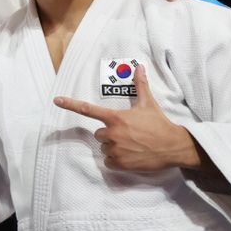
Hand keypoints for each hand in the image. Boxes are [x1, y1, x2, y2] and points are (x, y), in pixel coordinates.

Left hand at [54, 65, 199, 171]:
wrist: (174, 147)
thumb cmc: (159, 124)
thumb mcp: (148, 104)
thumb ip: (140, 85)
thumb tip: (139, 66)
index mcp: (115, 118)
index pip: (88, 110)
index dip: (71, 104)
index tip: (56, 100)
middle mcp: (112, 133)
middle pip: (98, 134)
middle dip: (109, 134)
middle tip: (127, 134)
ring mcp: (115, 149)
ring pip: (104, 148)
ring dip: (114, 148)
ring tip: (132, 145)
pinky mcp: (120, 163)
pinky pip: (108, 162)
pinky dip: (116, 161)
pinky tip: (130, 156)